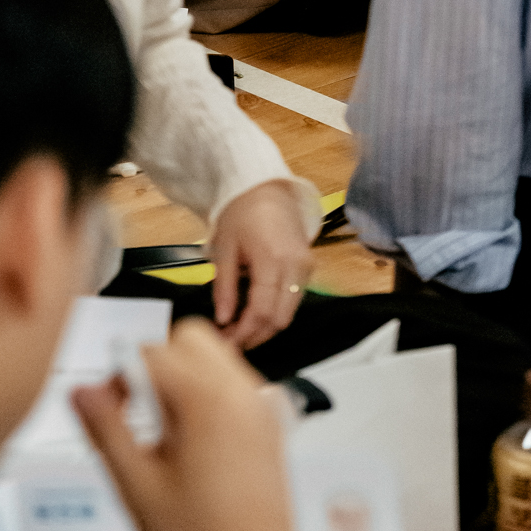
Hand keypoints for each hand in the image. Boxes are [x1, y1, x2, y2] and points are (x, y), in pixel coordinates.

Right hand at [74, 319, 292, 530]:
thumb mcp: (139, 489)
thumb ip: (107, 431)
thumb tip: (82, 393)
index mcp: (207, 400)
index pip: (152, 351)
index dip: (120, 376)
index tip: (109, 407)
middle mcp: (240, 392)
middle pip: (190, 337)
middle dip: (156, 362)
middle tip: (138, 411)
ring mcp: (259, 405)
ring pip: (214, 356)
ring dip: (182, 377)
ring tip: (165, 435)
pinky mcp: (268, 422)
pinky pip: (233, 383)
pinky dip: (207, 393)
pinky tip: (191, 443)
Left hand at [211, 180, 311, 348]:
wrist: (265, 187)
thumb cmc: (242, 212)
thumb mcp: (225, 248)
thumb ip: (225, 288)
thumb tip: (222, 321)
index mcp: (273, 259)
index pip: (261, 311)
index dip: (243, 333)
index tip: (225, 343)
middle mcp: (296, 265)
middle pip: (280, 319)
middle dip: (255, 335)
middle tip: (230, 340)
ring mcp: (306, 266)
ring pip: (289, 313)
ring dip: (266, 326)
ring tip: (239, 328)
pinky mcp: (308, 266)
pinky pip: (294, 299)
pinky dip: (275, 311)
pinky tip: (255, 311)